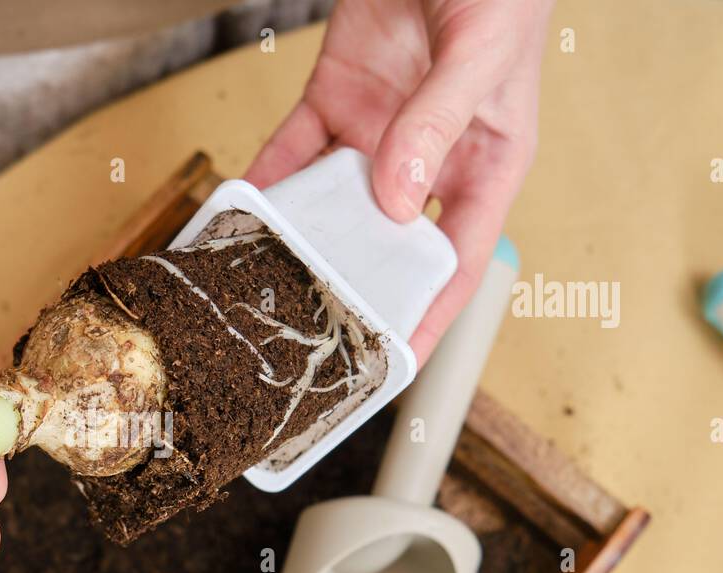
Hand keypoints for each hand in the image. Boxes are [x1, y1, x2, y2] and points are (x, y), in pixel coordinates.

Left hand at [246, 0, 551, 361]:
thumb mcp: (480, 56)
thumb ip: (438, 124)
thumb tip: (397, 201)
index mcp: (483, 164)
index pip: (454, 264)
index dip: (425, 319)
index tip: (391, 367)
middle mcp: (427, 162)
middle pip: (383, 246)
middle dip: (349, 289)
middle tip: (305, 336)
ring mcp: (377, 134)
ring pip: (330, 204)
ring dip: (297, 240)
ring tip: (259, 284)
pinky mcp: (334, 99)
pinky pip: (293, 151)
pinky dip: (267, 179)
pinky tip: (240, 211)